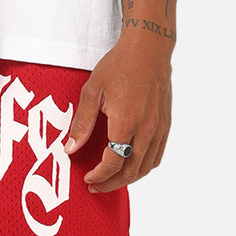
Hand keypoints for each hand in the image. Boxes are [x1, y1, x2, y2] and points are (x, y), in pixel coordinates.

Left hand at [64, 33, 172, 193]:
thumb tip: (70, 148)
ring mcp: (158, 128)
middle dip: (111, 184)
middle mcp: (146, 129)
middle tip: (96, 186)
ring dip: (128, 179)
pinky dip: (143, 167)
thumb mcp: (92, 92)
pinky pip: (157, 155)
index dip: (99, 176)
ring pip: (146, 167)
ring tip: (112, 180)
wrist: (148, 48)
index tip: (88, 179)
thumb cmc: (119, 66)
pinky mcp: (165, 124)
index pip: (113, 163)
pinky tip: (131, 166)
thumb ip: (81, 124)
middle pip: (131, 171)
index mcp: (126, 123)